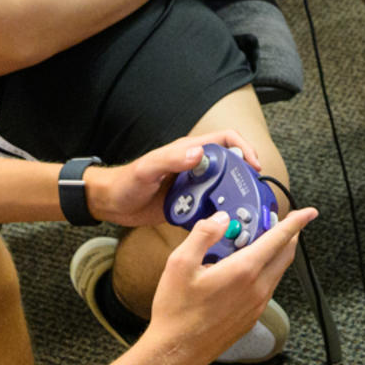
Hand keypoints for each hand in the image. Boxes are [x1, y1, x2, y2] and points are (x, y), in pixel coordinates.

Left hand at [81, 130, 266, 228]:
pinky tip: (220, 226)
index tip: (254, 165)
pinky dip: (217, 215)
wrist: (111, 204)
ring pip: (222, 188)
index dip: (244, 148)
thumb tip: (199, 153)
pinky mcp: (188, 204)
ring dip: (232, 199)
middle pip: (230, 166)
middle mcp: (195, 167)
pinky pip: (209, 207)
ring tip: (239, 213)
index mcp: (189, 151)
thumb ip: (172, 159)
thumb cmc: (125, 181)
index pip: (226, 139)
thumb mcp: (148, 168)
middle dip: (244, 178)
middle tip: (251, 195)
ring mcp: (193, 186)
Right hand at [137, 201, 316, 364]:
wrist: (176, 352)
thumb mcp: (180, 263)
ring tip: (259, 243)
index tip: (309, 212)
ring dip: (275, 254)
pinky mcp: (251, 318)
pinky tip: (244, 271)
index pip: (279, 239)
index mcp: (243, 271)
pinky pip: (266, 288)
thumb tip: (222, 219)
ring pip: (276, 272)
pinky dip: (264, 272)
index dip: (296, 222)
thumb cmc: (176, 310)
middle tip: (280, 221)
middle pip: (284, 255)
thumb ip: (204, 235)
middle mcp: (257, 288)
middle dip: (288, 235)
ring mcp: (257, 305)